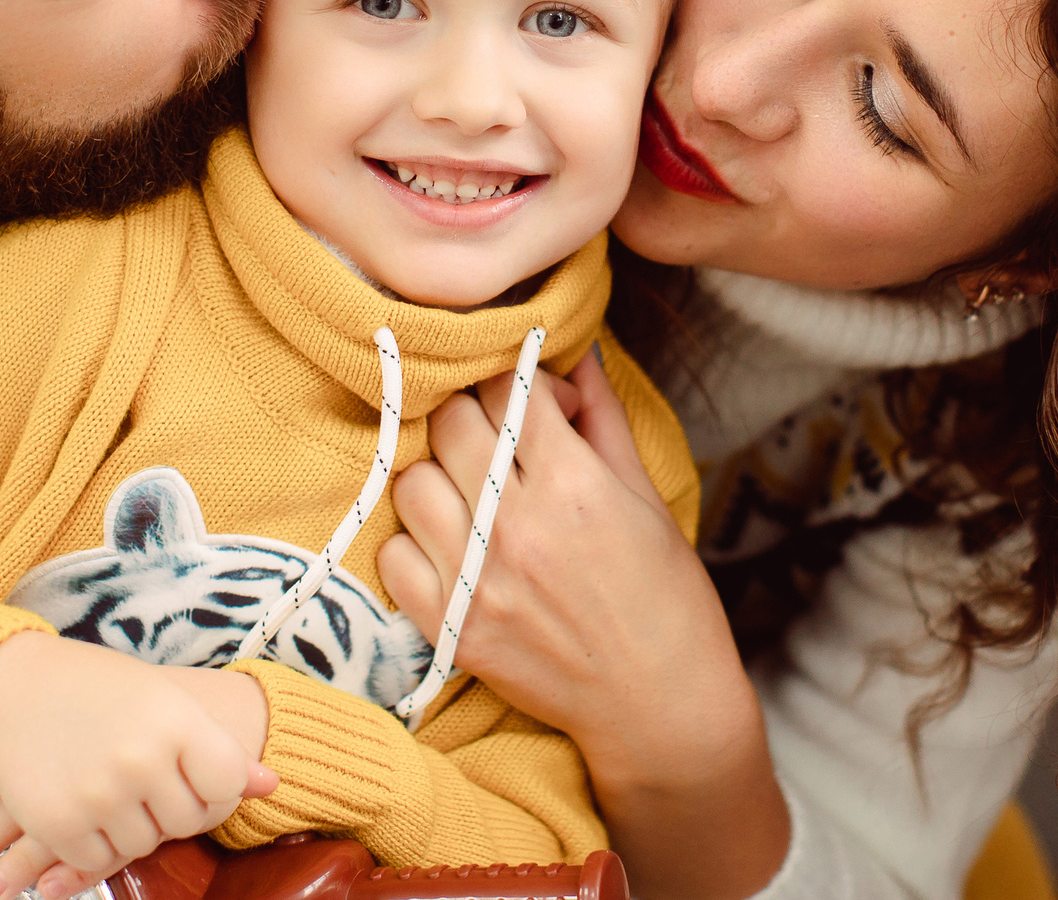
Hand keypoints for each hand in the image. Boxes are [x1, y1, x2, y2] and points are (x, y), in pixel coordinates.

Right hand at [0, 634, 277, 897]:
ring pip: (144, 844)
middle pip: (187, 819)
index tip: (196, 775)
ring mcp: (98, 794)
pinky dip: (95, 844)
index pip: (229, 784)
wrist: (7, 683)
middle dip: (172, 807)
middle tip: (146, 780)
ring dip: (133, 826)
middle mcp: (140, 759)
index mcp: (174, 720)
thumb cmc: (93, 687)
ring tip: (113, 786)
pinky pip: (98, 861)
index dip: (217, 787)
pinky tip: (85, 807)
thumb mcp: (160, 700)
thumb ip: (213, 745)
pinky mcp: (57, 823)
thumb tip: (270, 785)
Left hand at [377, 353, 787, 899]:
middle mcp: (516, 524)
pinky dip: (413, 543)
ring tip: (469, 493)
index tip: (532, 401)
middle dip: (473, 416)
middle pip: (450, 421)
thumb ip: (603, 418)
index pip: (507, 385)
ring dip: (438, 475)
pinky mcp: (452, 627)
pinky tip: (450, 547)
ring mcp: (477, 578)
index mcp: (573, 482)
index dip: (516, 380)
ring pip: (412, 481)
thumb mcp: (646, 496)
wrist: (659, 704)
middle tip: (496, 440)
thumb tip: (577, 352)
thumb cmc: (665, 596)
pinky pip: (393, 554)